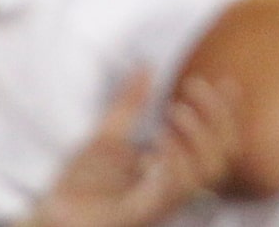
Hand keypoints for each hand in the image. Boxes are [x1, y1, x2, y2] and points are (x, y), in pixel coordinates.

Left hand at [25, 70, 237, 226]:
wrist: (49, 219)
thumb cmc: (79, 187)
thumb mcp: (106, 137)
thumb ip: (130, 105)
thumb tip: (147, 67)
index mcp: (171, 170)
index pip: (216, 142)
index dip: (228, 112)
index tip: (226, 80)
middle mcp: (173, 187)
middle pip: (222, 156)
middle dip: (217, 116)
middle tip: (191, 87)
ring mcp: (160, 202)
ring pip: (206, 173)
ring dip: (197, 135)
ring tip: (174, 111)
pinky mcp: (140, 214)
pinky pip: (172, 191)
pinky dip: (175, 161)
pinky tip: (160, 140)